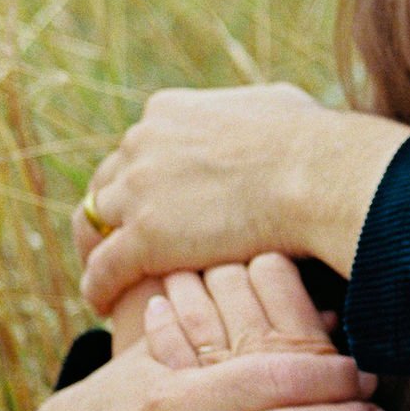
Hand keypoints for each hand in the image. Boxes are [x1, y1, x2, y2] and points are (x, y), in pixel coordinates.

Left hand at [77, 86, 408, 313]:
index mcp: (168, 112)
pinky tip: (105, 304)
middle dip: (113, 211)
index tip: (152, 200)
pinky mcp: (143, 238)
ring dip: (97, 249)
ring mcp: (138, 191)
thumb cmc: (313, 142)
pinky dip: (99, 287)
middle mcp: (142, 143)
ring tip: (106, 275)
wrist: (316, 175)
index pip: (139, 146)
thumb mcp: (275, 106)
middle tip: (118, 240)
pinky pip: (104, 269)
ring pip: (94, 224)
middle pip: (109, 182)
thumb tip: (270, 121)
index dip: (144, 176)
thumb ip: (253, 115)